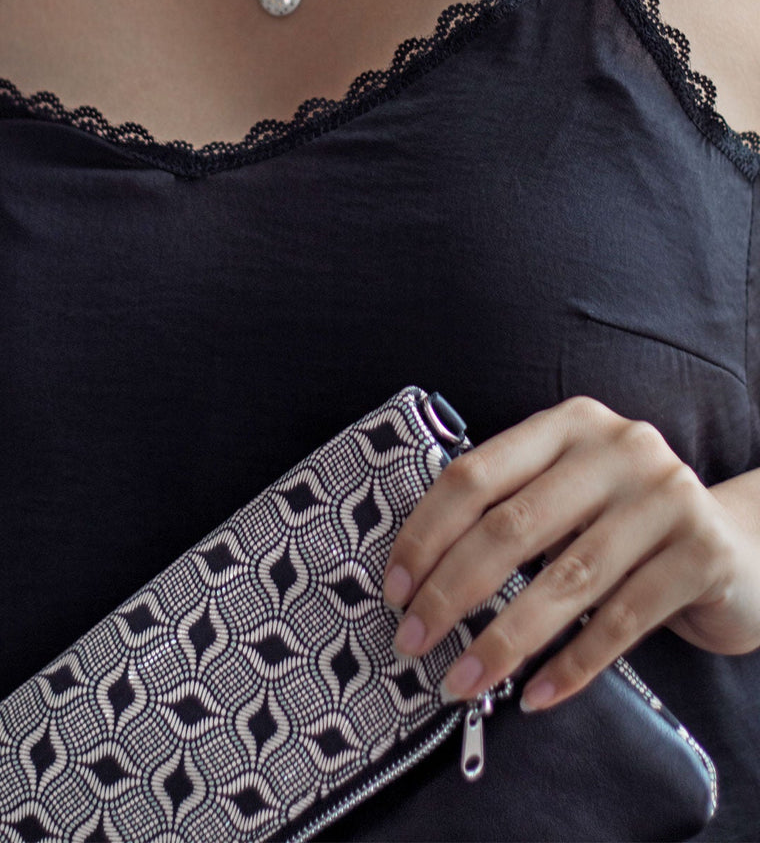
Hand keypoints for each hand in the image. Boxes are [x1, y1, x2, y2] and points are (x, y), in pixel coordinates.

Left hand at [380, 395, 759, 711]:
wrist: (741, 547)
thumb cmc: (625, 524)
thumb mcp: (569, 495)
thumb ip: (510, 510)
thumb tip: (416, 578)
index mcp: (568, 424)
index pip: (476, 475)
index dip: (427, 534)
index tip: (394, 589)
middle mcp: (618, 448)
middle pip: (511, 527)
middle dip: (451, 592)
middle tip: (412, 642)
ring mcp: (665, 498)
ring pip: (564, 579)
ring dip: (503, 640)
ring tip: (461, 682)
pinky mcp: (702, 554)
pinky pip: (621, 620)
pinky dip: (572, 664)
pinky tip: (534, 695)